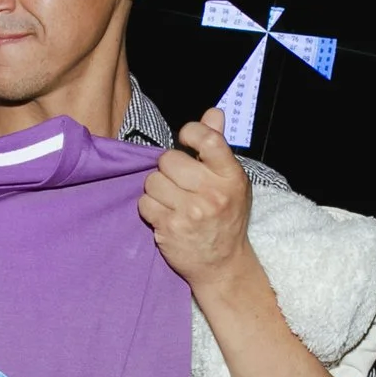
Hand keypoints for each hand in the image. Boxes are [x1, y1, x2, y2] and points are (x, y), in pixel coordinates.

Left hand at [137, 109, 254, 291]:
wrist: (222, 264)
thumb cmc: (225, 217)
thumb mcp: (231, 181)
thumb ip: (218, 146)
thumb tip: (212, 113)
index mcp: (231, 177)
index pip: (209, 140)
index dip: (191, 132)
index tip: (185, 138)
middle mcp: (213, 194)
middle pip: (169, 160)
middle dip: (168, 169)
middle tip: (179, 183)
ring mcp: (191, 212)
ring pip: (152, 181)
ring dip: (157, 190)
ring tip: (172, 201)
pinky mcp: (170, 228)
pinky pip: (144, 203)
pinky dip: (149, 208)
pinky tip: (164, 215)